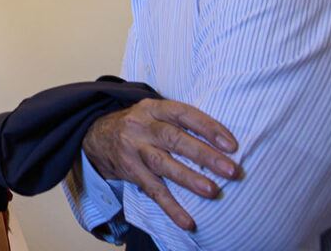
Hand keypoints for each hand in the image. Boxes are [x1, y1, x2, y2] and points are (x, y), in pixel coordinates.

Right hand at [82, 98, 240, 232]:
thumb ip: (181, 122)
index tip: (232, 145)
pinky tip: (187, 221)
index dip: (208, 128)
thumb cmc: (141, 125)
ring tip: (212, 191)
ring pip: (162, 163)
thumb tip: (224, 143)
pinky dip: (171, 207)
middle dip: (204, 155)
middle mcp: (142, 127)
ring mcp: (134, 149)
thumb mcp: (155, 113)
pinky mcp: (130, 171)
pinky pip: (152, 190)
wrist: (98, 135)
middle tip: (231, 170)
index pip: (183, 114)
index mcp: (153, 108)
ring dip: (188, 178)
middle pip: (174, 139)